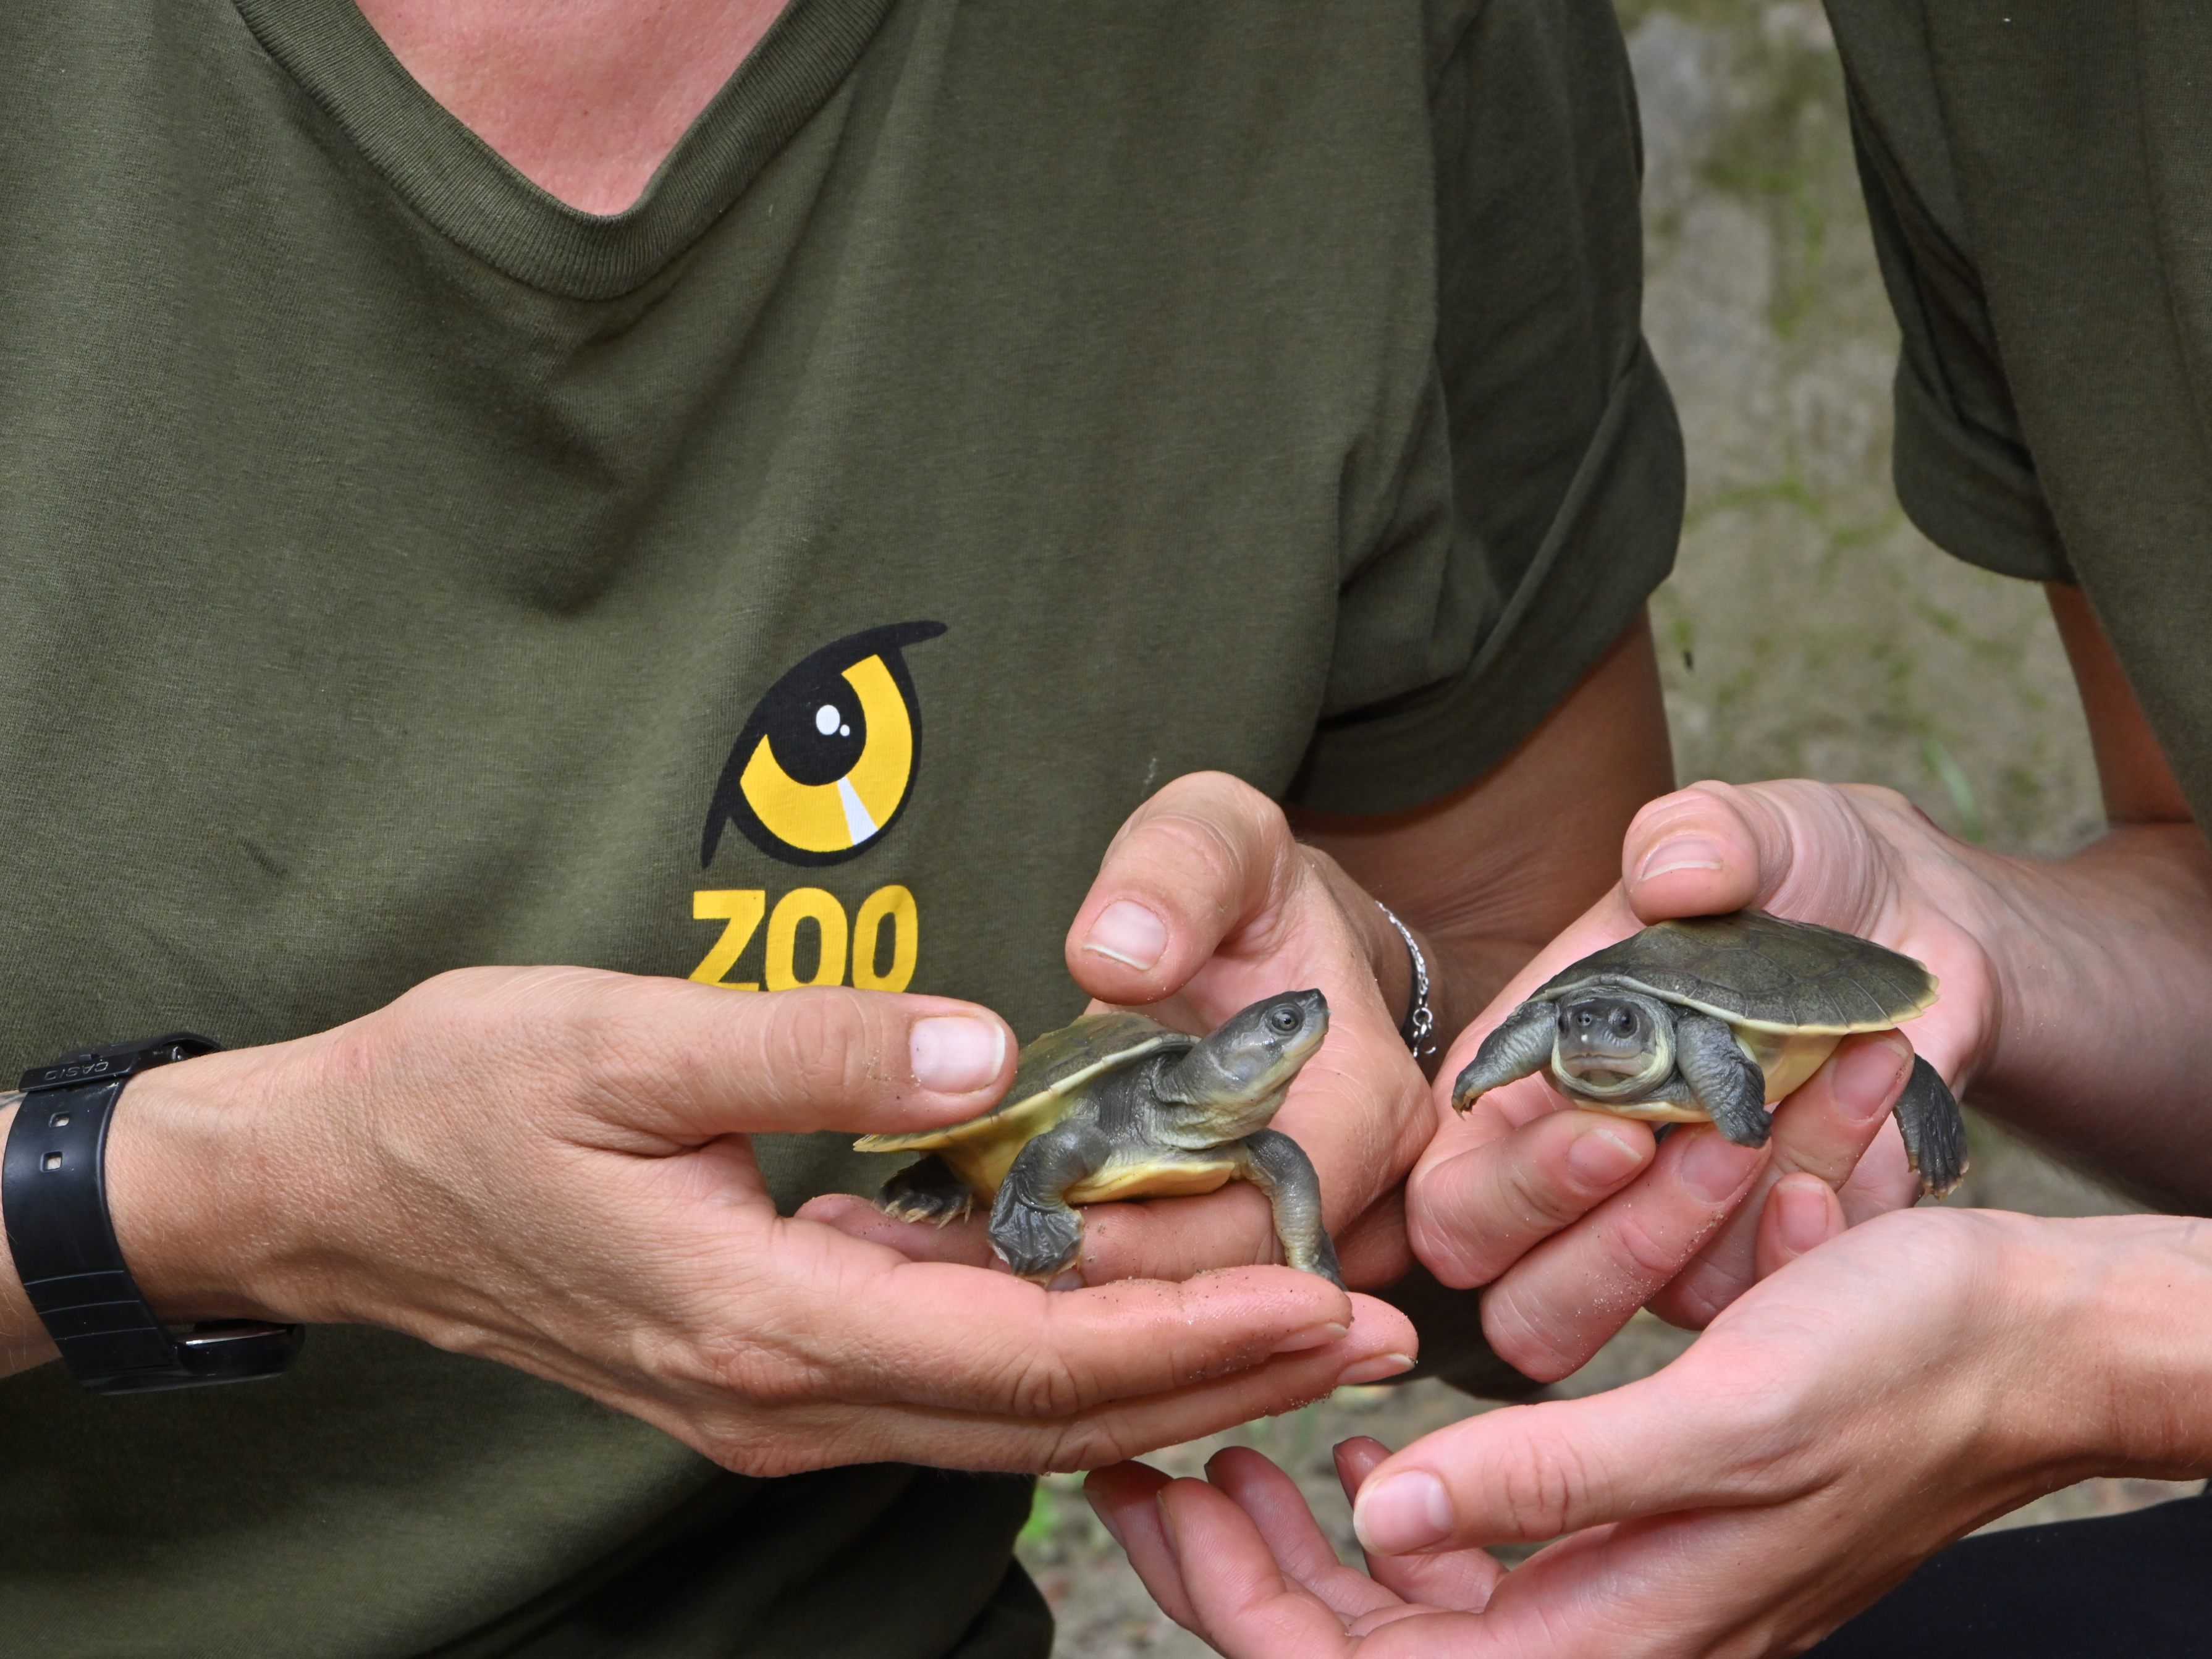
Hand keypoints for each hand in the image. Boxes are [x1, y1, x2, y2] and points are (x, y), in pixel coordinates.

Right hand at [97, 966, 1415, 1473]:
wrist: (335, 1183)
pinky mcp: (767, 1364)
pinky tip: (1139, 1319)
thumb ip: (806, 1051)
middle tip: (1376, 1334)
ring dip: (1160, 1380)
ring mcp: (773, 1397)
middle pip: (1044, 1415)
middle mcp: (782, 1396)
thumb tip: (977, 1047)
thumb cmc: (459, 1097)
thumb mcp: (620, 1041)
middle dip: (1220, 1378)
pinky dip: (1065, 1365)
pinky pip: (949, 1386)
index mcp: (759, 1326)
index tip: (1327, 1299)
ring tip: (1303, 1337)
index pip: (1022, 1360)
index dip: (1187, 1337)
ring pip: (1007, 1417)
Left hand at [811, 771, 1441, 1289]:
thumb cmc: (1246, 886)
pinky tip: (985, 1263)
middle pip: (1233, 1282)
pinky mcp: (1238, 1248)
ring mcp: (1298, 1231)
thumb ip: (1175, 873)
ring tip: (967, 1264)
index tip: (1067, 1228)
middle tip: (984, 1261)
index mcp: (1365, 1102)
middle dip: (1113, 1286)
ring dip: (1089, 1302)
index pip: (1277, 1210)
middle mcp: (1354, 1190)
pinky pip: (1167, 1291)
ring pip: (1196, 1307)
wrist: (1270, 939)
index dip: (1173, 1236)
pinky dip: (1083, 1284)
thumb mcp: (1218, 836)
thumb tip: (1119, 959)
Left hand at [1088, 1200, 2211, 1657]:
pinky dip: (1389, 1515)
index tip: (1154, 1484)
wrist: (2015, 1341)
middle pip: (1365, 1647)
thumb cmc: (1892, 1370)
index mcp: (1617, 1633)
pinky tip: (1355, 1457)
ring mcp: (1616, 1589)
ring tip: (1219, 1452)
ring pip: (1403, 1608)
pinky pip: (1471, 1561)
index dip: (1239, 1598)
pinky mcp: (1628, 1534)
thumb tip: (1385, 1519)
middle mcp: (1607, 1632)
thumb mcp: (1723, 1418)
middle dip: (1234, 1567)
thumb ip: (1554, 1481)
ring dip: (1295, 1545)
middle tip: (1141, 1458)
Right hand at [1411, 780, 1992, 1377]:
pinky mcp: (1770, 1257)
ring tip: (1815, 1086)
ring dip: (1734, 1220)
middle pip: (1520, 1297)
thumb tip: (1670, 875)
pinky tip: (1856, 1149)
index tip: (1619, 1129)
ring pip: (1657, 1306)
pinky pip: (1770, 1297)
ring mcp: (1673, 1233)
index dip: (1512, 1190)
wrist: (1927, 920)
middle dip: (1609, 1244)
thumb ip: (1701, 836)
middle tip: (1713, 1145)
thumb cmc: (1799, 873)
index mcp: (1520, 1081)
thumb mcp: (1753, 829)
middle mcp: (1578, 1177)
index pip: (1453, 1194)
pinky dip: (1812, 1239)